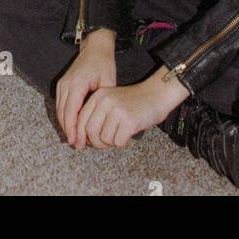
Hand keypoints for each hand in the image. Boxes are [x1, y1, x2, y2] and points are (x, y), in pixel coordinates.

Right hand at [56, 30, 116, 145]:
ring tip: (74, 139)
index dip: (72, 129)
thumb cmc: (103, 63)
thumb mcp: (108, 82)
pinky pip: (60, 104)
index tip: (76, 142)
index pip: (71, 112)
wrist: (95, 46)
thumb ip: (103, 102)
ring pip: (59, 110)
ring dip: (65, 125)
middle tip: (77, 145)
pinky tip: (72, 126)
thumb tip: (102, 122)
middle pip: (62, 113)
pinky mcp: (62, 84)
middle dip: (68, 131)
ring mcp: (62, 84)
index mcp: (77, 84)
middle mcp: (66, 84)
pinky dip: (65, 117)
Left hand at [74, 66, 189, 150]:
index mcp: (99, 96)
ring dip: (112, 142)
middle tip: (107, 143)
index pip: (81, 120)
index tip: (85, 144)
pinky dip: (123, 142)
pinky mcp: (129, 121)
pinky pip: (118, 142)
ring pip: (104, 139)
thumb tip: (83, 138)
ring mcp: (117, 110)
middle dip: (97, 142)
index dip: (81, 135)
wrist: (157, 94)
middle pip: (90, 131)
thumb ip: (97, 115)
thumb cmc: (134, 102)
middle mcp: (105, 101)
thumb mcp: (112, 101)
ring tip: (121, 135)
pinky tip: (129, 135)